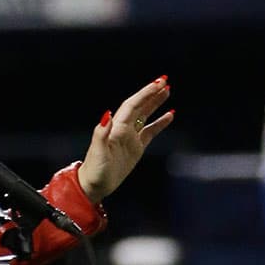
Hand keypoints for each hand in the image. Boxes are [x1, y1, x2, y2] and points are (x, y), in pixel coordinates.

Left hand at [77, 75, 172, 203]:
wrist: (94, 184)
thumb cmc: (95, 169)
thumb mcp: (98, 151)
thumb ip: (102, 133)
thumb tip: (107, 114)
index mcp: (117, 127)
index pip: (133, 105)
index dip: (145, 94)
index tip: (158, 83)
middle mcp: (124, 129)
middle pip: (140, 106)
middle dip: (152, 93)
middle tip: (165, 80)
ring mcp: (131, 138)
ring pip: (146, 115)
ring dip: (156, 103)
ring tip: (167, 91)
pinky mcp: (136, 148)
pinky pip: (151, 131)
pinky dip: (160, 123)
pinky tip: (169, 115)